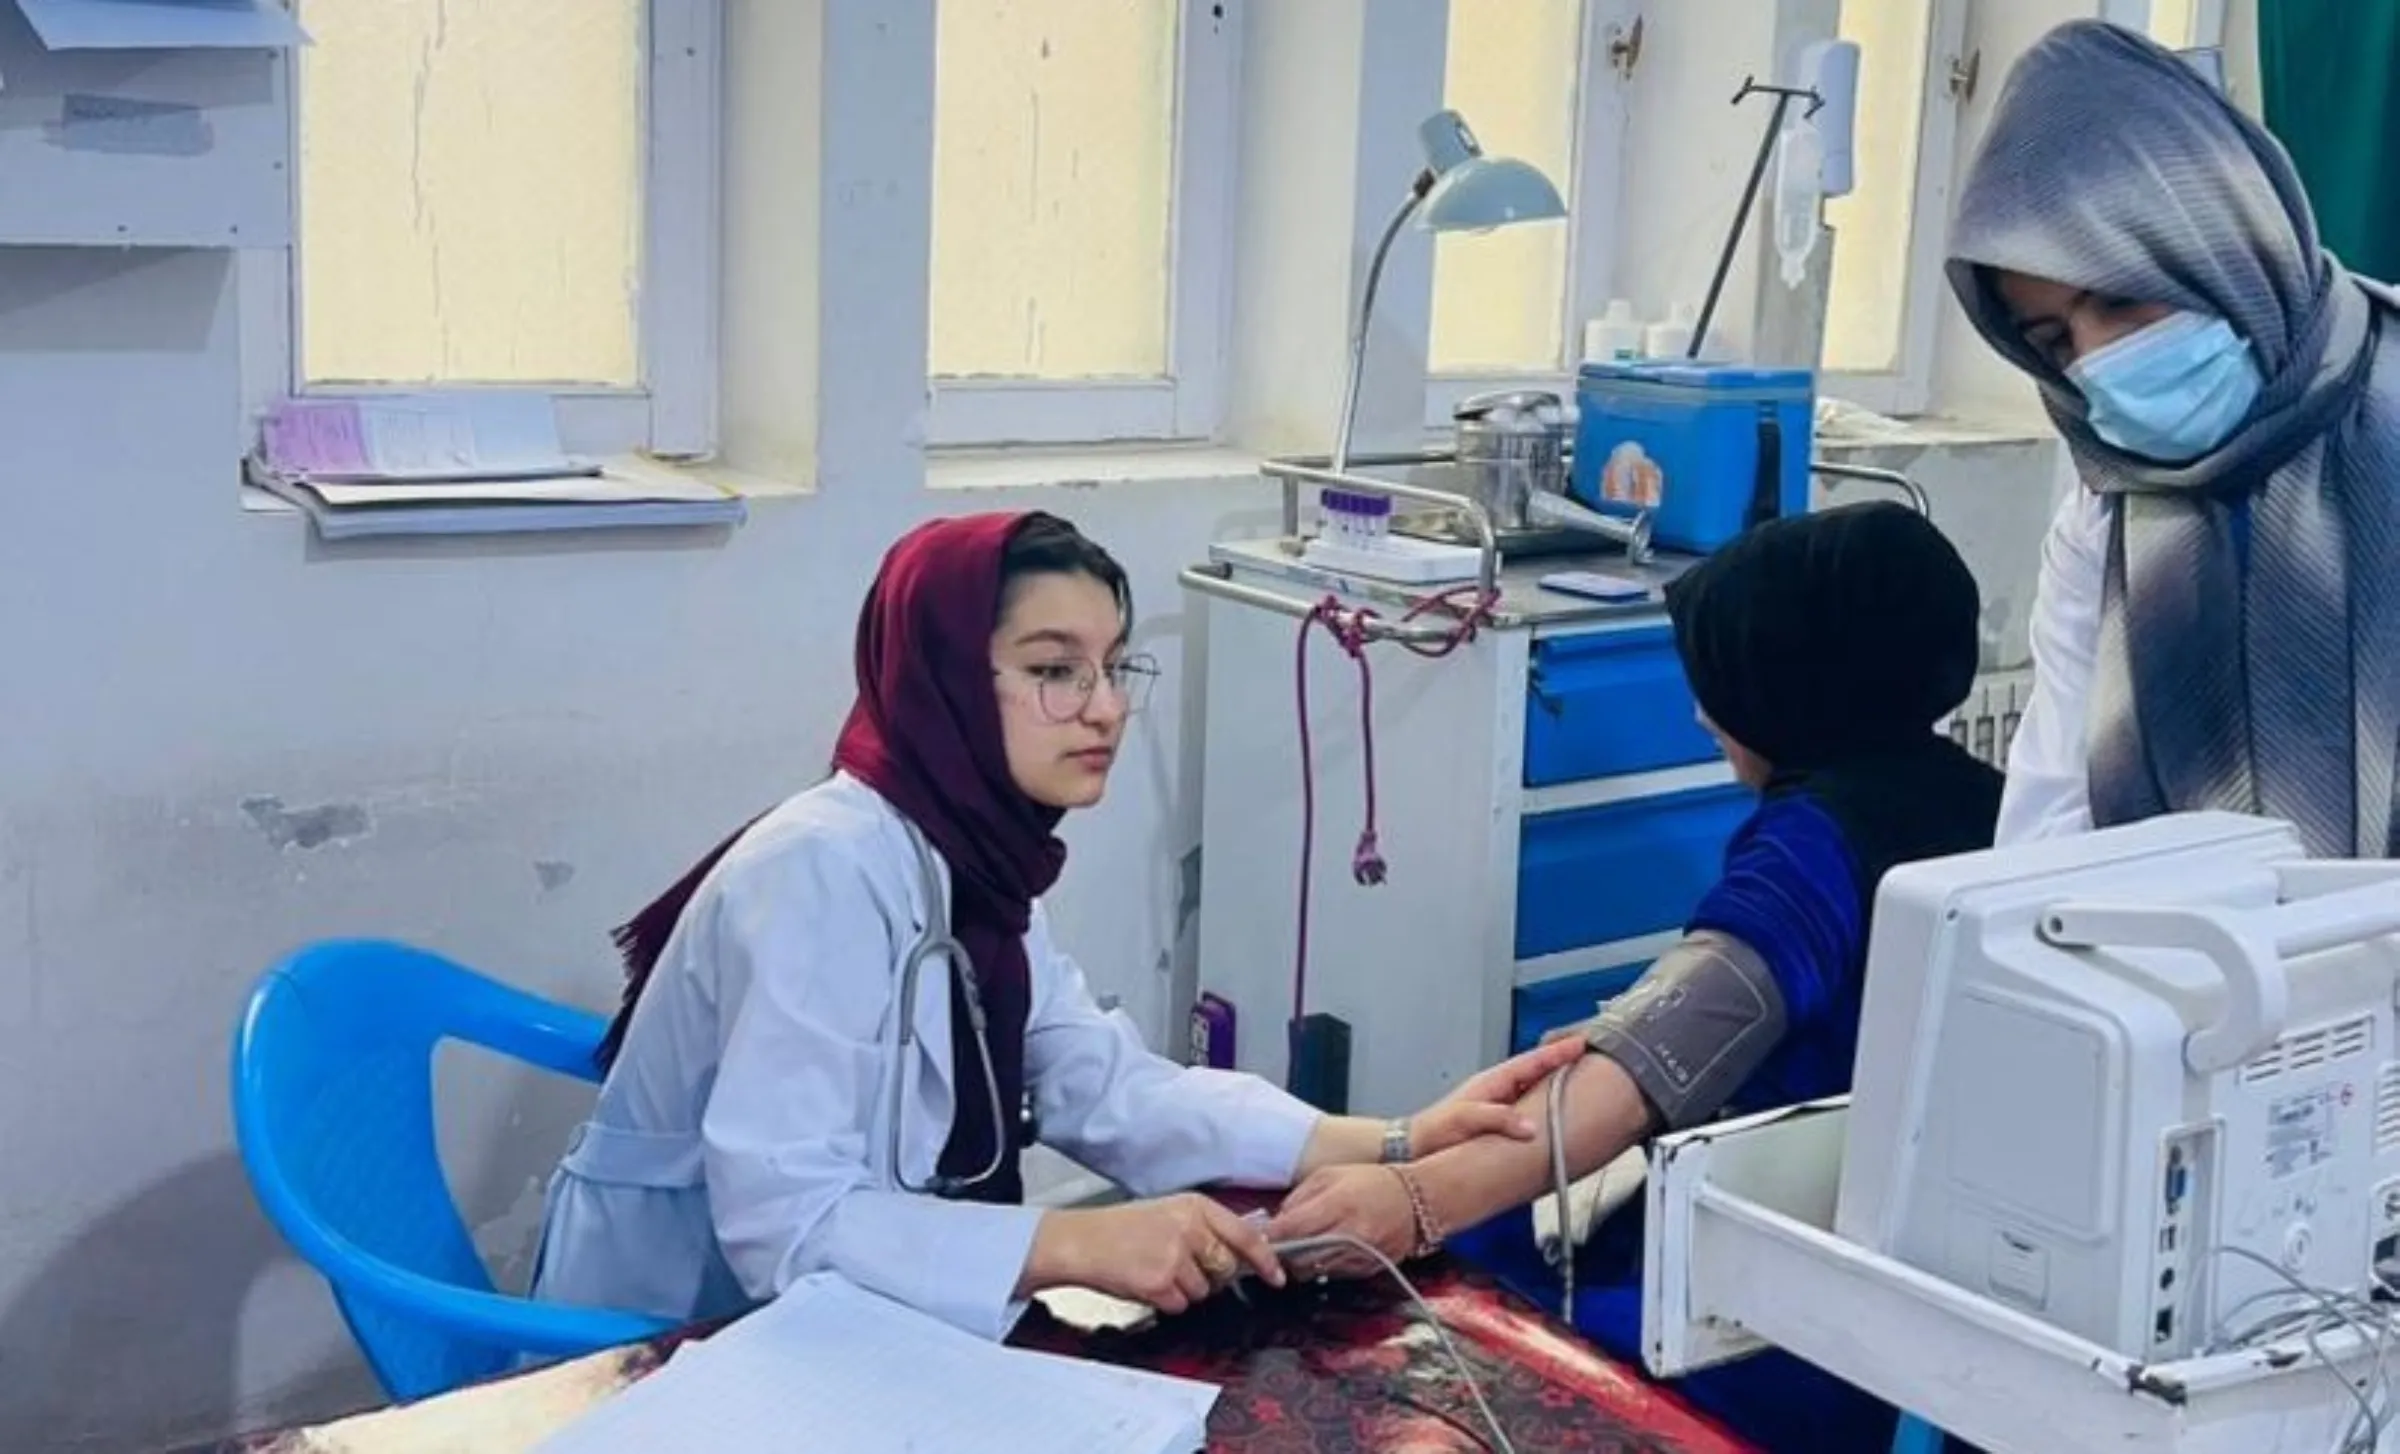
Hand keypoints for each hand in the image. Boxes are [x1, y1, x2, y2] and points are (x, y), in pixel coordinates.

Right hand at [1025, 1193, 1283, 1313]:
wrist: (1079, 1241)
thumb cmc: (1120, 1229)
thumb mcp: (1168, 1213)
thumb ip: (1204, 1229)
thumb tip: (1240, 1253)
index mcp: (1194, 1206)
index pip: (1245, 1234)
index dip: (1265, 1259)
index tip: (1277, 1275)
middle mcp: (1189, 1227)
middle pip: (1226, 1267)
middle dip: (1209, 1275)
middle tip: (1179, 1265)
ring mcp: (1175, 1255)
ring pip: (1204, 1291)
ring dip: (1183, 1289)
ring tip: (1155, 1269)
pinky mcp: (1159, 1282)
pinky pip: (1180, 1305)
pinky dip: (1165, 1301)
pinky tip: (1145, 1282)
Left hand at [1266, 1164, 1419, 1277]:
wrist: (1417, 1200)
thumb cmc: (1371, 1181)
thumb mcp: (1330, 1175)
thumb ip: (1299, 1198)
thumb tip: (1275, 1222)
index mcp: (1339, 1205)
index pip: (1292, 1229)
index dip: (1270, 1236)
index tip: (1258, 1236)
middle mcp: (1349, 1235)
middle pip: (1299, 1257)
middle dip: (1281, 1252)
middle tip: (1274, 1244)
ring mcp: (1359, 1256)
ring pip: (1312, 1271)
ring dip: (1298, 1262)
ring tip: (1295, 1248)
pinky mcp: (1365, 1271)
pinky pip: (1330, 1274)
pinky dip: (1319, 1266)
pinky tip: (1320, 1252)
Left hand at [1405, 1035, 1586, 1157]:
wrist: (1417, 1146)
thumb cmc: (1437, 1129)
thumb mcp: (1466, 1118)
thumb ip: (1498, 1118)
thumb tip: (1531, 1126)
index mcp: (1494, 1081)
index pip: (1533, 1061)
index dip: (1558, 1053)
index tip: (1581, 1043)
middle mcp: (1499, 1089)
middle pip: (1537, 1070)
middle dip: (1562, 1061)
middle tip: (1590, 1055)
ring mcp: (1500, 1104)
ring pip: (1535, 1088)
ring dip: (1556, 1082)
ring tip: (1582, 1079)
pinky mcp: (1500, 1122)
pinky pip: (1530, 1108)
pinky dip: (1546, 1105)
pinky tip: (1558, 1113)